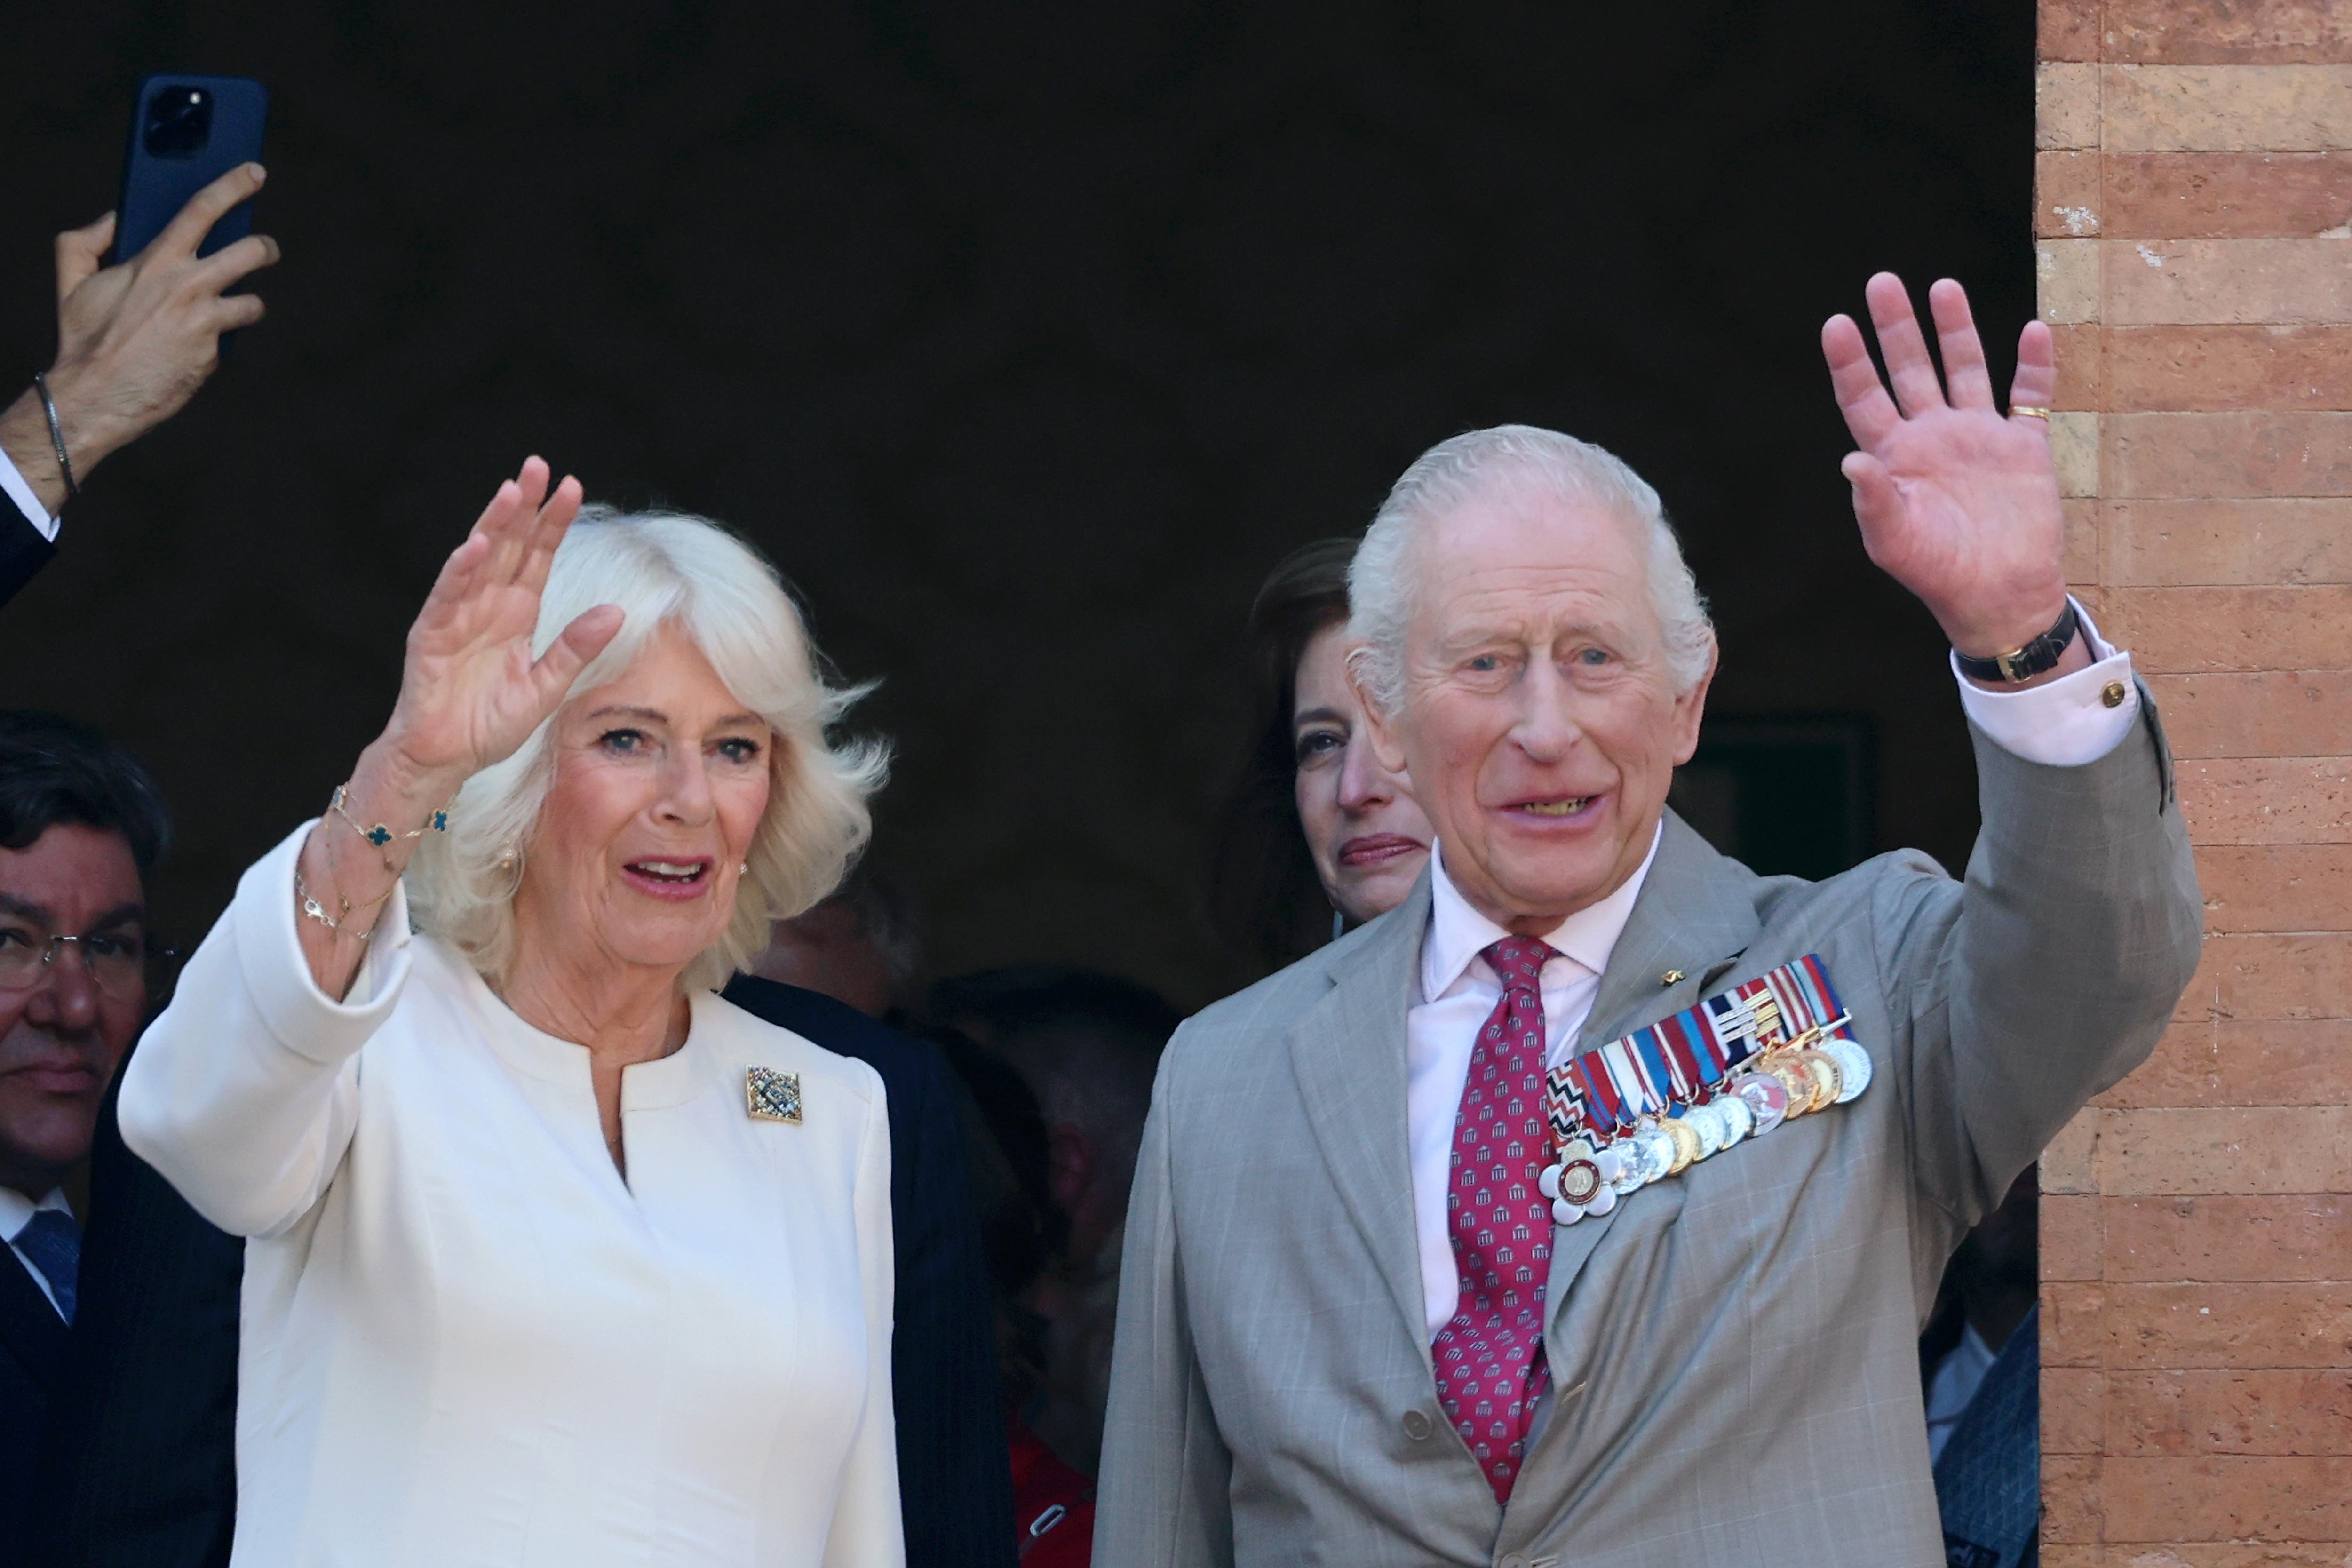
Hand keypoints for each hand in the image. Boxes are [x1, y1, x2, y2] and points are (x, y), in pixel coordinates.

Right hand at [0, 164, 280, 512]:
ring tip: (231, 308)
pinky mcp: (214, 354)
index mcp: (156, 262)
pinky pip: (227, 339)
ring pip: (253, 303)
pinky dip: (215, 340)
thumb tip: (113, 218)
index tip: (254, 173)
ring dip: (247, 304)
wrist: (96, 395)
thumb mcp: (72, 280)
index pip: (201, 210)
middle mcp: (188, 287)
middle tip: (266, 249)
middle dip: (266, 247)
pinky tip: (189, 348)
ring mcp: (206, 322)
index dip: (232, 185)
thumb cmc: (83, 337)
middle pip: (250, 252)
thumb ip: (85, 240)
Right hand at [377, 458, 623, 795]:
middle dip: (524, 506)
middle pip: (510, 545)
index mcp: (518, 612)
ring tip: (511, 491)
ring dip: (494, 524)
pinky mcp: (431, 634)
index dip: (554, 522)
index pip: (539, 556)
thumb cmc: (492, 724)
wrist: (449, 758)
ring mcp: (458, 616)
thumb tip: (617, 611)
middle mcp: (489, 605)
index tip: (573, 486)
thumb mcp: (546, 687)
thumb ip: (575, 648)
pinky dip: (460, 571)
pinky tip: (476, 545)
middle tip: (538, 466)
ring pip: (478, 559)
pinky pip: (447, 596)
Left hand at [1822, 274, 2070, 662]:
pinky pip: (2030, 398)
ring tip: (1942, 286)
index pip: (1865, 398)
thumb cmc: (1939, 574)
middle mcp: (1933, 437)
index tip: (1836, 324)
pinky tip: (2034, 331)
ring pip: (1965, 369)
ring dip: (1955, 329)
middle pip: (1911, 369)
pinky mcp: (2024, 447)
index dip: (1850, 362)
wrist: (1999, 596)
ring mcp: (1978, 437)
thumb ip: (1875, 501)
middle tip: (1881, 281)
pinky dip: (2035, 366)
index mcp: (1895, 457)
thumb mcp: (1896, 542)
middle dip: (1897, 327)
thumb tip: (1851, 461)